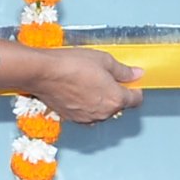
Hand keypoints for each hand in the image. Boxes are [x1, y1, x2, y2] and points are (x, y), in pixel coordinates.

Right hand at [16, 43, 144, 123]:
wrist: (43, 73)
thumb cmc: (71, 65)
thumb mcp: (104, 60)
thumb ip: (123, 70)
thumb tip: (136, 74)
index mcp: (115, 99)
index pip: (135, 100)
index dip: (135, 89)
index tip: (132, 82)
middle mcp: (103, 113)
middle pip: (118, 105)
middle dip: (116, 93)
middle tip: (106, 77)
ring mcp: (87, 118)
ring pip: (102, 110)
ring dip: (100, 100)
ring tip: (89, 81)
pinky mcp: (72, 119)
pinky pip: (87, 113)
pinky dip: (86, 104)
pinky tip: (79, 89)